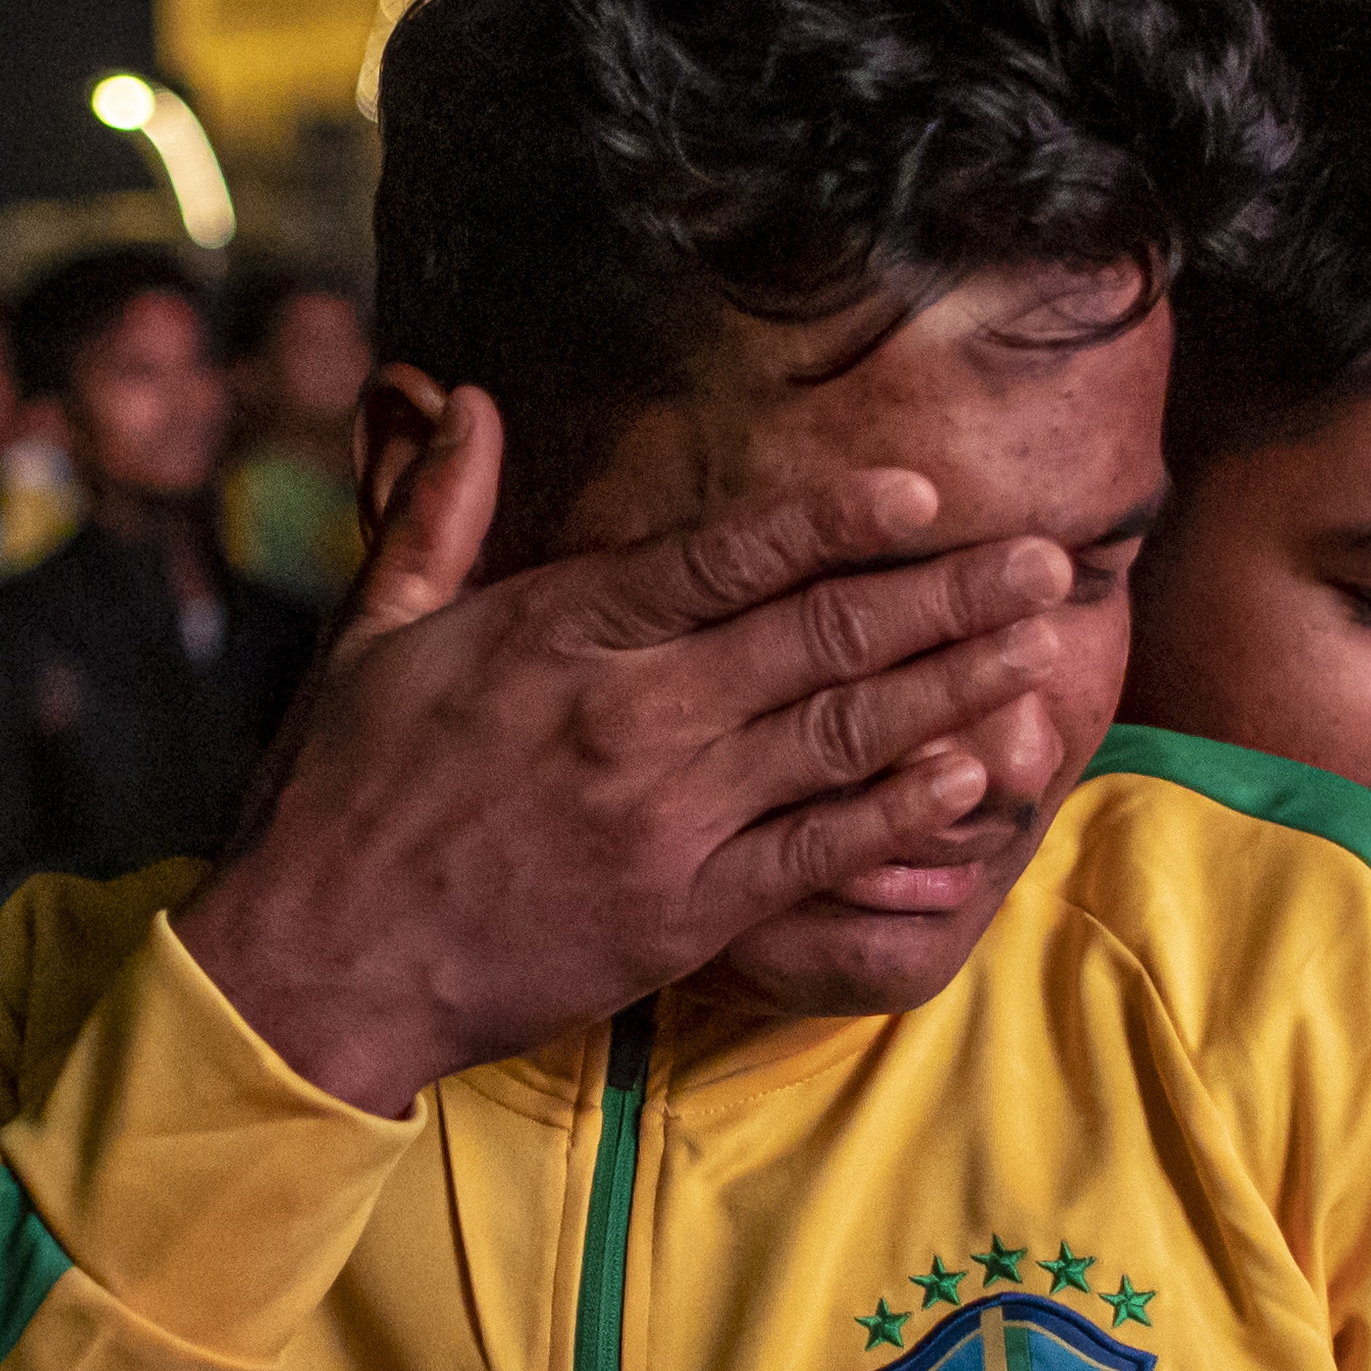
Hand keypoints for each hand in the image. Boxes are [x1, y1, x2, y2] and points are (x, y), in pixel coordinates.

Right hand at [177, 384, 1073, 1112]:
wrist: (319, 965)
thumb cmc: (339, 796)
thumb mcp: (373, 634)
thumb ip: (435, 514)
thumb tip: (474, 404)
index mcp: (560, 633)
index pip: (727, 556)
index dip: (836, 521)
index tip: (924, 495)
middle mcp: (631, 716)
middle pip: (820, 637)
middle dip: (947, 594)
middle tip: (1051, 559)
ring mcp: (666, 818)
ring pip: (841, 737)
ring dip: (954, 687)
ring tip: (1041, 646)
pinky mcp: (684, 912)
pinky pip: (817, 853)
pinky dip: (897, 811)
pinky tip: (969, 775)